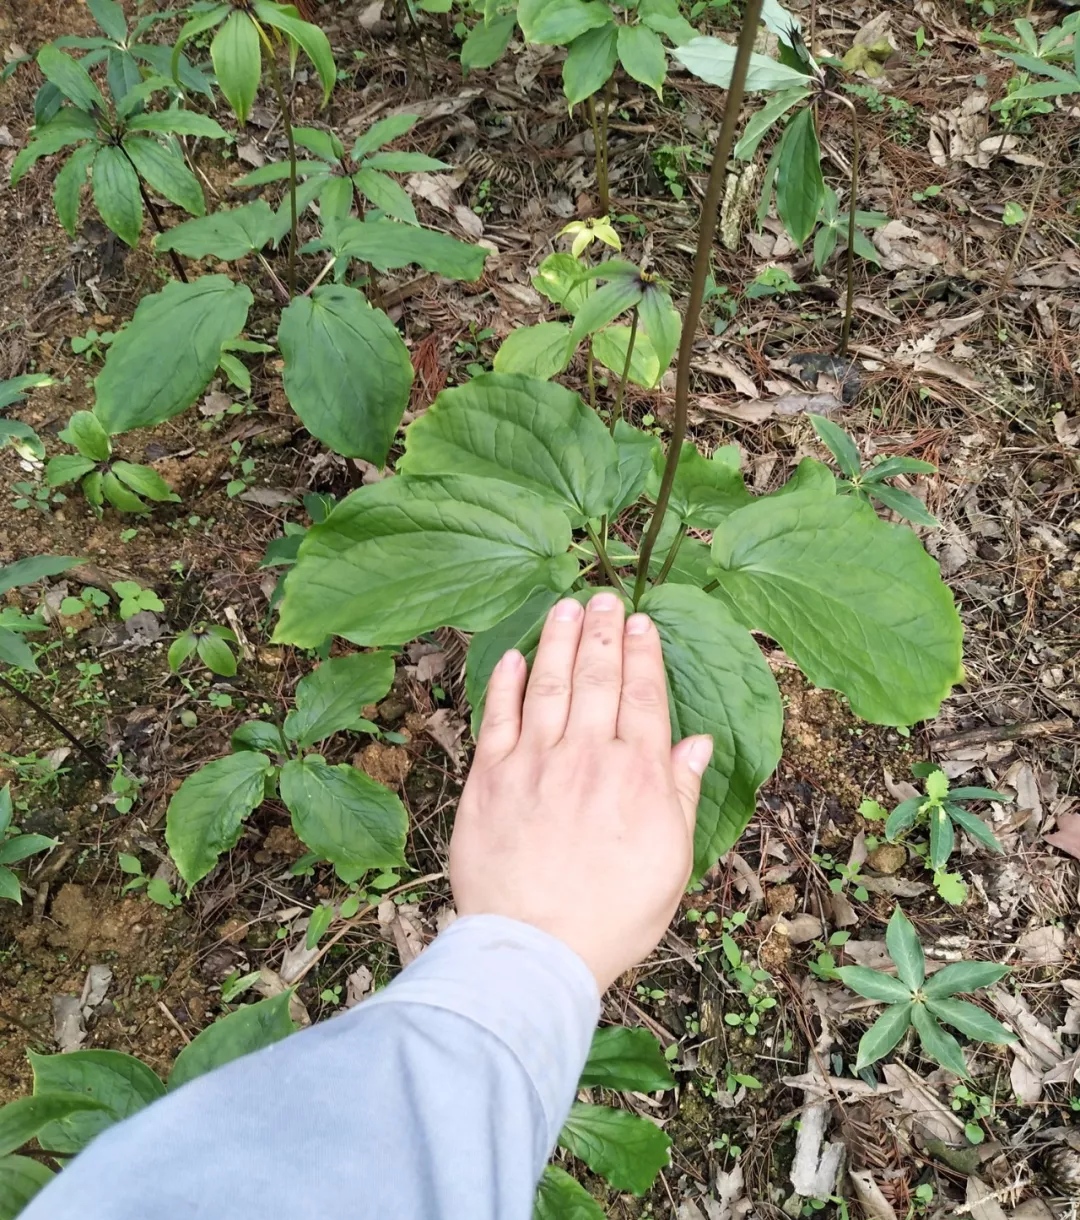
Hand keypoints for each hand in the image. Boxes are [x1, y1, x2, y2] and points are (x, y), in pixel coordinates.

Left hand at [450, 591, 712, 991]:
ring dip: (558, 641)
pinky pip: (497, 718)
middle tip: (604, 598)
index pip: (643, 696)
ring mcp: (533, 762)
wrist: (535, 951)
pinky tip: (513, 656)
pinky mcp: (489, 779)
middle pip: (597, 679)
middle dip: (602, 633)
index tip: (640, 622)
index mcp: (636, 775)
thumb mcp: (670, 861)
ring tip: (566, 607)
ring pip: (547, 685)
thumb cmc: (612, 915)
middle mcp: (586, 755)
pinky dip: (504, 683)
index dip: (642, 654)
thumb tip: (697, 743)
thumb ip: (679, 793)